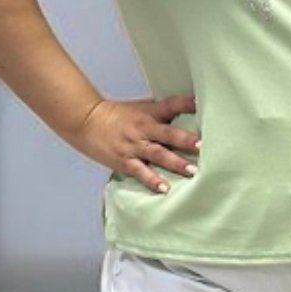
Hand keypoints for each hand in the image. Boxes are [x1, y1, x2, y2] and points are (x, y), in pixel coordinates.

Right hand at [72, 93, 201, 193]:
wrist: (87, 120)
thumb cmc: (118, 115)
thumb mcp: (142, 108)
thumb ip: (162, 112)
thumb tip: (190, 110)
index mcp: (149, 113)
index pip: (171, 104)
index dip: (187, 103)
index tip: (203, 104)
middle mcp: (144, 128)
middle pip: (167, 133)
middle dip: (185, 140)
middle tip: (202, 146)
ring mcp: (134, 145)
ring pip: (158, 154)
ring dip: (175, 163)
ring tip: (192, 171)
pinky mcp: (124, 161)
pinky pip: (140, 171)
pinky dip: (152, 180)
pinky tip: (164, 188)